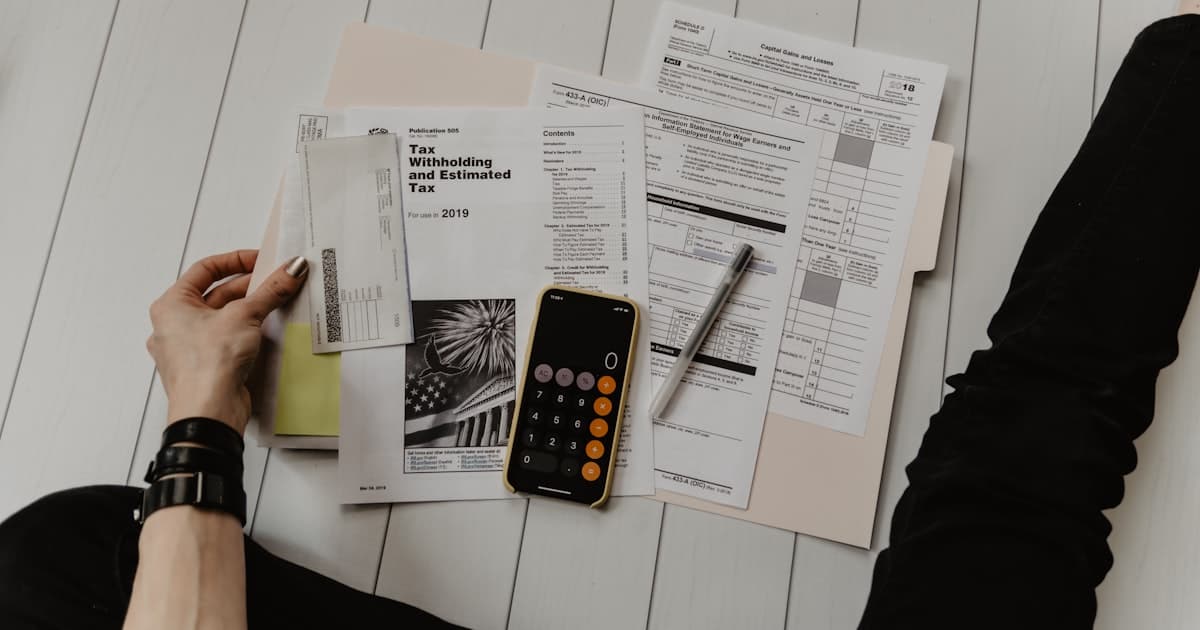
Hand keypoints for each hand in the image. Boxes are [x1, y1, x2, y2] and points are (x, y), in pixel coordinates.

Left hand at [146, 250, 307, 433]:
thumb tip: (290, 270)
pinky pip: (228, 340)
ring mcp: (189, 348)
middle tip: (277, 281)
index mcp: (171, 305)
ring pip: (223, 318)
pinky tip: (265, 330)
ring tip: (276, 302)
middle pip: (217, 294)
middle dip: (249, 287)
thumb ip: (270, 290)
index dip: (236, 260)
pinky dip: (247, 331)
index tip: (261, 260)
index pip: (205, 269)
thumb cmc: (206, 367)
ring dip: (250, 309)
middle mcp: (175, 325)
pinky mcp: (207, 367)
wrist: (208, 413)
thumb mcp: (245, 316)